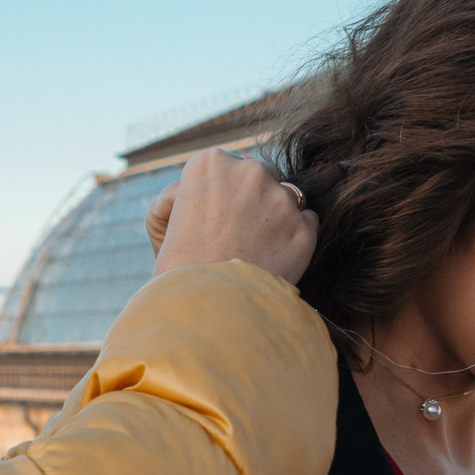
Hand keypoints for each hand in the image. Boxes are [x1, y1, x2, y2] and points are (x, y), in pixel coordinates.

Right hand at [146, 150, 318, 285]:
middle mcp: (249, 171)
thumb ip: (193, 192)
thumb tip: (219, 187)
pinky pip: (308, 224)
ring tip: (257, 250)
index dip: (228, 193)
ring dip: (278, 218)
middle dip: (256, 199)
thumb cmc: (179, 271)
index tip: (220, 218)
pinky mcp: (303, 229)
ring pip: (288, 198)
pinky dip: (295, 240)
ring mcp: (280, 199)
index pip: (233, 166)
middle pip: (264, 175)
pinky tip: (274, 261)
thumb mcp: (167, 220)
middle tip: (241, 234)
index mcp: (210, 163)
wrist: (205, 311)